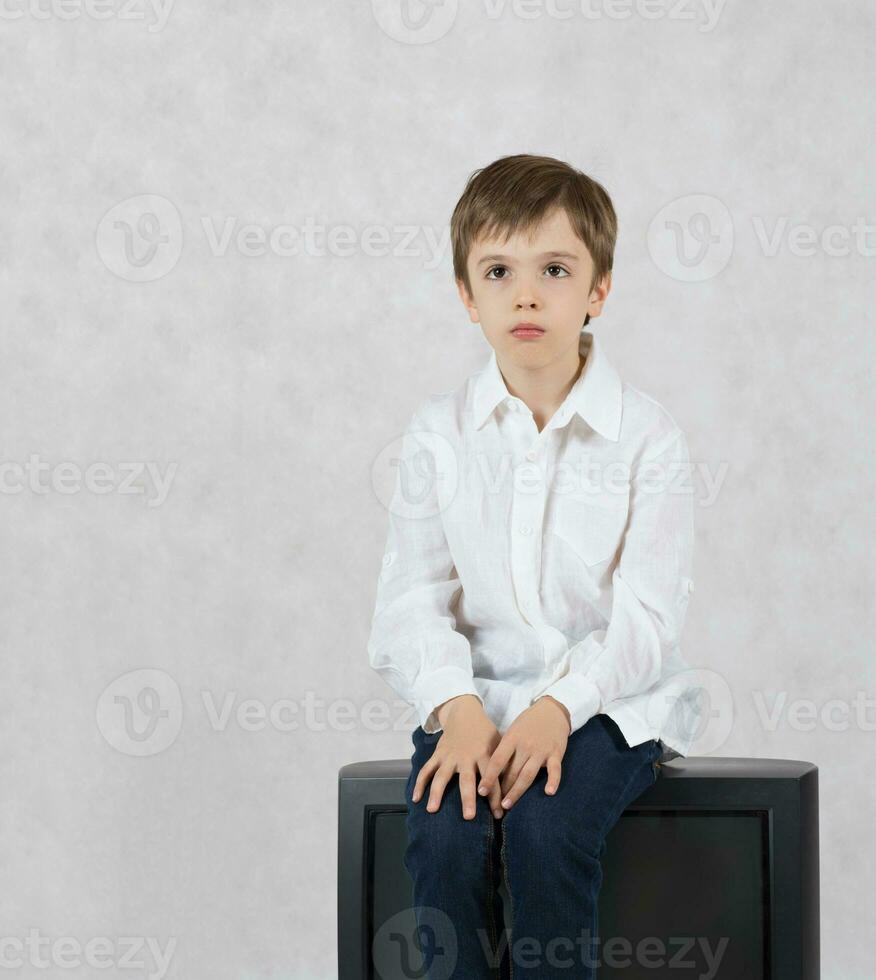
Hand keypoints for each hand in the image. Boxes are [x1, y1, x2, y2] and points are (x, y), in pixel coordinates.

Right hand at [411, 695, 505, 820]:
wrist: (464, 712)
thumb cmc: (485, 732)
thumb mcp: (499, 743)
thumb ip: (503, 763)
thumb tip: (514, 788)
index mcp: (484, 753)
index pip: (491, 777)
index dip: (495, 795)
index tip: (499, 814)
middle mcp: (466, 756)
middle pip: (466, 779)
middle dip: (468, 798)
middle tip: (468, 817)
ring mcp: (449, 755)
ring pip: (442, 775)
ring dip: (437, 792)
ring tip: (432, 810)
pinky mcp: (438, 754)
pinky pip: (427, 769)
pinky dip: (420, 783)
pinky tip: (416, 799)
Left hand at [477, 696, 570, 810]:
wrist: (551, 710)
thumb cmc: (527, 723)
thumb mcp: (512, 732)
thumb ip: (505, 750)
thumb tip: (491, 773)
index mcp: (512, 738)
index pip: (497, 760)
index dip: (489, 777)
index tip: (480, 792)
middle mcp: (525, 745)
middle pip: (512, 771)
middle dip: (503, 790)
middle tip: (495, 806)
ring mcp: (541, 750)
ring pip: (528, 774)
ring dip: (518, 791)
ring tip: (508, 804)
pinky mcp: (556, 753)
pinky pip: (555, 769)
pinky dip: (553, 781)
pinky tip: (549, 792)